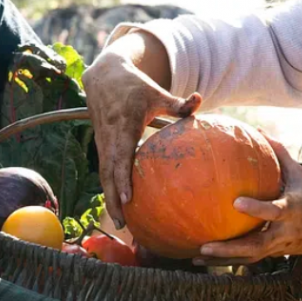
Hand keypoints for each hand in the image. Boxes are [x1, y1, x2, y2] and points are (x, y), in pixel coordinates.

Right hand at [83, 50, 200, 227]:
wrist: (104, 77)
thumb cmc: (135, 86)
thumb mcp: (157, 93)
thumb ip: (178, 103)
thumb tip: (200, 99)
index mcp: (124, 125)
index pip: (121, 157)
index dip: (122, 179)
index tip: (128, 199)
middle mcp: (109, 137)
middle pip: (108, 174)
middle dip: (113, 199)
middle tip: (123, 223)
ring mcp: (102, 142)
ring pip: (103, 175)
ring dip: (110, 199)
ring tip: (122, 223)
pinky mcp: (101, 146)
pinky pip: (104, 170)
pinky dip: (110, 189)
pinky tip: (121, 206)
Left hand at [197, 134, 301, 263]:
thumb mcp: (301, 174)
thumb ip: (279, 153)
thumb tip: (258, 129)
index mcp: (294, 209)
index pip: (275, 210)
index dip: (257, 209)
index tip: (236, 203)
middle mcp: (286, 231)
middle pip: (258, 244)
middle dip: (232, 248)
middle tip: (206, 246)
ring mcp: (280, 246)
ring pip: (251, 257)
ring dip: (225, 258)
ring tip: (198, 255)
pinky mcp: (275, 254)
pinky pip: (250, 260)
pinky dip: (228, 261)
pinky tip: (205, 260)